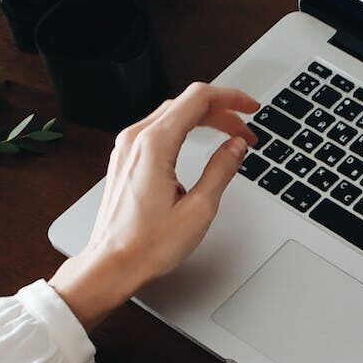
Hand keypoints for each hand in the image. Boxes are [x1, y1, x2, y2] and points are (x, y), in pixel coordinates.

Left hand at [49, 83, 259, 329]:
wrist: (111, 264)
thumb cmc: (148, 245)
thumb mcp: (199, 208)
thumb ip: (221, 169)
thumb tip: (236, 146)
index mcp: (155, 145)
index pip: (198, 99)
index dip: (231, 98)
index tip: (251, 109)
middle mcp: (136, 139)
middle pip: (186, 103)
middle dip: (222, 111)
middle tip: (247, 133)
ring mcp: (127, 147)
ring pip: (172, 113)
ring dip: (204, 119)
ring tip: (229, 135)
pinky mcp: (125, 158)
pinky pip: (158, 128)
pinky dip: (185, 128)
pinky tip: (199, 142)